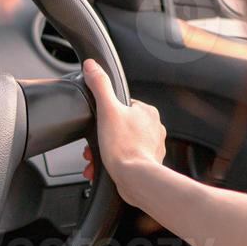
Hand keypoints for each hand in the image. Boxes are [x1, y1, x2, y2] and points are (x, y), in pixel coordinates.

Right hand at [80, 59, 166, 206]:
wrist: (136, 179)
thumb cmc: (123, 147)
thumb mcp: (106, 110)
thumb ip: (100, 85)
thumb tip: (92, 66)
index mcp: (147, 112)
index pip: (123, 105)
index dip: (106, 115)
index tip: (97, 125)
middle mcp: (154, 128)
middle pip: (120, 127)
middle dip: (103, 137)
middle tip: (94, 145)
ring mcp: (152, 146)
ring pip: (123, 144)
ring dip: (106, 152)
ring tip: (96, 159)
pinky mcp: (149, 163)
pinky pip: (128, 160)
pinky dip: (115, 164)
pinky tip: (104, 169)